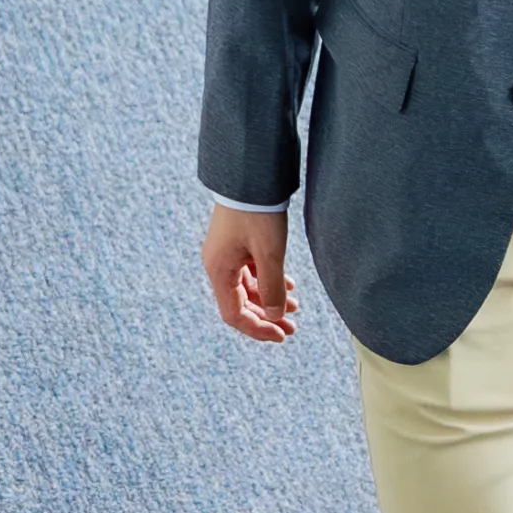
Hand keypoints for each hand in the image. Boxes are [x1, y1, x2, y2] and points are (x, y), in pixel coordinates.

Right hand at [204, 204, 299, 342]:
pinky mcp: (235, 245)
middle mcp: (218, 265)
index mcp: (219, 271)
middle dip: (266, 317)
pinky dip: (267, 282)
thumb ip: (273, 288)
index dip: (257, 329)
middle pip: (239, 304)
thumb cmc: (258, 213)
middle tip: (291, 328)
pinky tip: (287, 284)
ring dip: (269, 300)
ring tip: (295, 307)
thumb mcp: (270, 254)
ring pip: (246, 289)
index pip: (234, 314)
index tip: (281, 335)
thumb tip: (277, 316)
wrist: (251, 177)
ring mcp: (226, 255)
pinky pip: (249, 273)